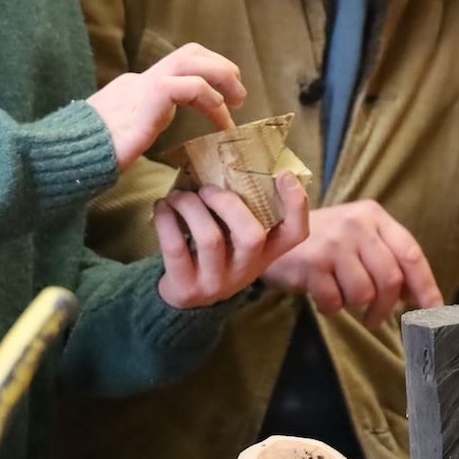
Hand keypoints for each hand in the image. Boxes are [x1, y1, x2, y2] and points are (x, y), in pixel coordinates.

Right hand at [86, 43, 245, 164]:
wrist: (62, 159)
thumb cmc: (89, 157)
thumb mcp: (124, 136)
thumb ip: (144, 124)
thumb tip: (157, 129)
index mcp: (136, 88)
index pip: (180, 66)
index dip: (210, 78)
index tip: (226, 106)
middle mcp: (139, 81)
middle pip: (189, 53)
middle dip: (221, 67)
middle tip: (239, 95)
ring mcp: (139, 89)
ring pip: (190, 61)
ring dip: (221, 76)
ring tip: (237, 101)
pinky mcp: (142, 102)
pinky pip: (182, 85)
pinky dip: (206, 95)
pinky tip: (217, 115)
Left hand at [154, 171, 309, 308]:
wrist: (185, 296)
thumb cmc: (215, 252)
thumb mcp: (236, 237)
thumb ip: (243, 210)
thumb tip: (231, 161)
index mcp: (266, 253)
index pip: (296, 233)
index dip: (296, 203)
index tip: (283, 173)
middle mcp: (246, 270)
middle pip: (251, 237)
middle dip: (227, 203)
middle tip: (206, 189)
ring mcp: (217, 283)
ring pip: (209, 239)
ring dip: (190, 207)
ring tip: (178, 196)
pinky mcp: (187, 288)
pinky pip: (176, 248)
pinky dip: (167, 220)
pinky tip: (162, 207)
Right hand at [261, 201, 442, 329]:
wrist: (268, 231)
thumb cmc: (323, 242)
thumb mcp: (358, 239)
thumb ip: (387, 259)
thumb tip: (418, 295)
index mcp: (374, 216)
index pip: (410, 253)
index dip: (426, 285)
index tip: (434, 311)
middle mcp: (356, 224)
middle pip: (390, 278)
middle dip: (386, 307)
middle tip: (376, 319)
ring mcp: (333, 243)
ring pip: (364, 294)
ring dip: (356, 307)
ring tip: (342, 298)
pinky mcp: (312, 263)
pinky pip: (335, 302)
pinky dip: (331, 308)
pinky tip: (322, 295)